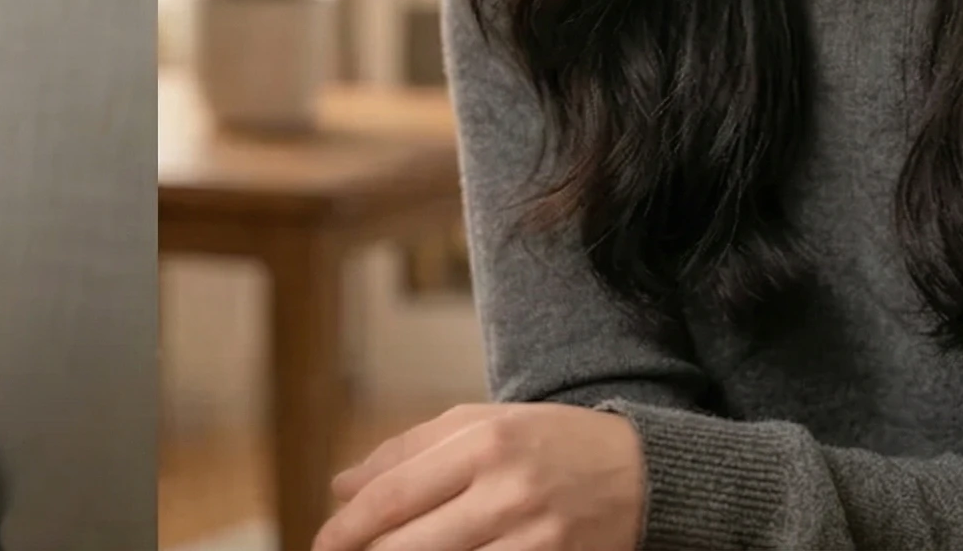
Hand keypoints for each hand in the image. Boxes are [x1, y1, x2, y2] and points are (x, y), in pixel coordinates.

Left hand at [313, 402, 645, 550]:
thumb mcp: (481, 423)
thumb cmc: (547, 443)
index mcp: (482, 440)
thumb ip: (407, 451)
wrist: (641, 472)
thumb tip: (340, 487)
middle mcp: (506, 489)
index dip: (345, 528)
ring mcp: (533, 538)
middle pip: (406, 545)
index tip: (321, 546)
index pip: (391, 495)